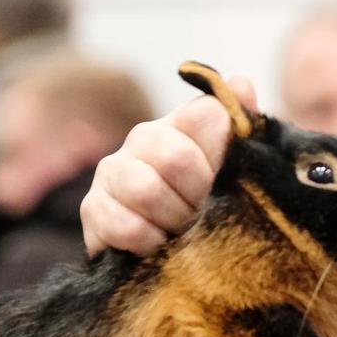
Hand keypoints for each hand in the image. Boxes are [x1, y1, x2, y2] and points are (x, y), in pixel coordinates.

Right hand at [81, 75, 258, 256]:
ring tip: (182, 231)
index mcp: (182, 124)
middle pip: (177, 157)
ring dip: (174, 220)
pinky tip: (159, 245)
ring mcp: (113, 173)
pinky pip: (125, 226)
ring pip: (146, 190)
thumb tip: (241, 84)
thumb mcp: (234, 171)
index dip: (222, 154)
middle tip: (204, 212)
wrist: (167, 252)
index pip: (207, 116)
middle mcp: (142, 139)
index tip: (229, 176)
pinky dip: (150, 242)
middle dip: (199, 194)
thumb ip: (243, 127)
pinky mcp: (93, 211)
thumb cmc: (207, 206)